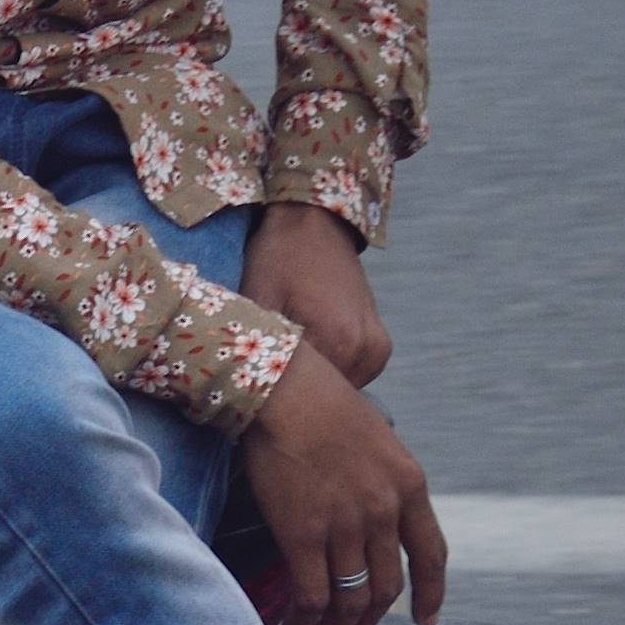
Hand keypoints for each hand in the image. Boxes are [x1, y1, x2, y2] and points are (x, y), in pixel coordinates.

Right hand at [233, 344, 446, 624]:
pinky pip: (311, 595)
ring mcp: (344, 526)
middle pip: (387, 588)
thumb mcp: (377, 439)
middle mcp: (384, 512)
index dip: (431, 595)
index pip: (431, 556)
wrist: (283, 389)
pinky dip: (304, 619)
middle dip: (370, 620)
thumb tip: (371, 518)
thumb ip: (383, 482)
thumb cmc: (322, 403)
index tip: (425, 619)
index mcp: (409, 486)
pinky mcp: (302, 534)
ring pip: (350, 600)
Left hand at [239, 201, 391, 388]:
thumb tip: (243, 387)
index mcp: (336, 340)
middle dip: (297, 396)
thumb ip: (256, 346)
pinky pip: (352, 376)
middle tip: (269, 375)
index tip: (256, 392)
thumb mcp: (258, 299)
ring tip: (289, 361)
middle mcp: (364, 350)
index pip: (305, 398)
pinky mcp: (380, 346)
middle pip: (325, 396)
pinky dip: (331, 373)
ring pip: (339, 389)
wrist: (314, 223)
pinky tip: (310, 354)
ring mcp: (376, 349)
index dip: (277, 401)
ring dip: (316, 384)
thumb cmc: (279, 258)